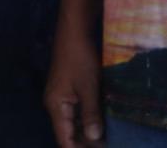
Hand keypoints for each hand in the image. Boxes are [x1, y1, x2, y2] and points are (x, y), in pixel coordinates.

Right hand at [45, 26, 104, 147]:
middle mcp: (57, 105)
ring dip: (91, 131)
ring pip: (76, 122)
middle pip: (69, 133)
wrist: (75, 30)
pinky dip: (91, 118)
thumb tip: (94, 138)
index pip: (64, 139)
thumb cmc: (79, 57)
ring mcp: (64, 97)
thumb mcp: (88, 87)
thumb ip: (91, 114)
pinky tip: (106, 122)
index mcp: (56, 106)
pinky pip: (79, 111)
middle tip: (110, 144)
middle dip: (87, 142)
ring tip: (111, 138)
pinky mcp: (71, 90)